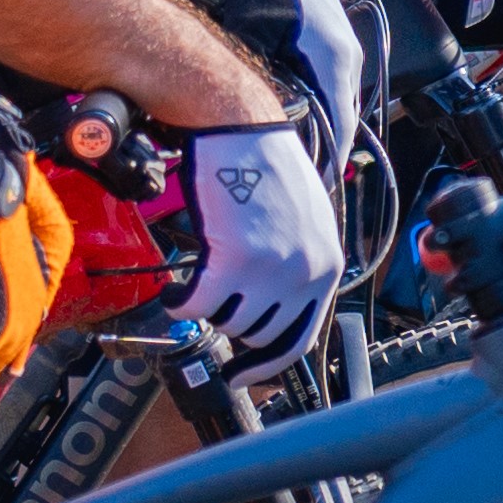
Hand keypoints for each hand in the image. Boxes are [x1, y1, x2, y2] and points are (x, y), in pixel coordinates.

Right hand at [170, 117, 341, 376]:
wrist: (241, 127)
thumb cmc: (265, 166)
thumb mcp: (304, 222)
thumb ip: (296, 267)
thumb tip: (272, 310)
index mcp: (326, 266)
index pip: (299, 339)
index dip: (265, 365)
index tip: (241, 375)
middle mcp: (305, 271)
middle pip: (258, 334)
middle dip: (230, 325)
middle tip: (211, 305)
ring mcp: (272, 267)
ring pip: (228, 321)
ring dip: (207, 309)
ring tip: (196, 286)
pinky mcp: (235, 257)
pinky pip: (199, 305)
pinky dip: (181, 303)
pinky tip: (175, 290)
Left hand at [205, 0, 366, 183]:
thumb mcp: (256, 44)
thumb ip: (265, 84)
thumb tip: (261, 122)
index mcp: (333, 62)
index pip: (340, 127)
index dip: (330, 161)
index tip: (320, 185)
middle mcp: (348, 60)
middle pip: (344, 119)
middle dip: (330, 152)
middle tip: (311, 179)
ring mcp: (348, 52)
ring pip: (341, 103)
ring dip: (329, 129)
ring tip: (309, 155)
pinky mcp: (339, 46)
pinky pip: (337, 87)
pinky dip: (326, 107)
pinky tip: (307, 118)